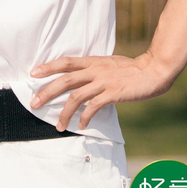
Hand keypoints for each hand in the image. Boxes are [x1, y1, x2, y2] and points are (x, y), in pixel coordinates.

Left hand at [28, 51, 175, 130]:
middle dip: (47, 92)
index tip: (33, 73)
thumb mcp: (110, 63)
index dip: (48, 67)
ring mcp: (103, 82)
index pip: (66, 62)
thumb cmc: (132, 68)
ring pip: (76, 97)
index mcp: (93, 61)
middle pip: (65, 80)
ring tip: (58, 125)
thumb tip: (83, 78)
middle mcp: (95, 70)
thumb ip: (95, 69)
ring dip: (64, 112)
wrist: (153, 70)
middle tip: (34, 103)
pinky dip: (85, 118)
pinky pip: (93, 107)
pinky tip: (81, 126)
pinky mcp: (112, 94)